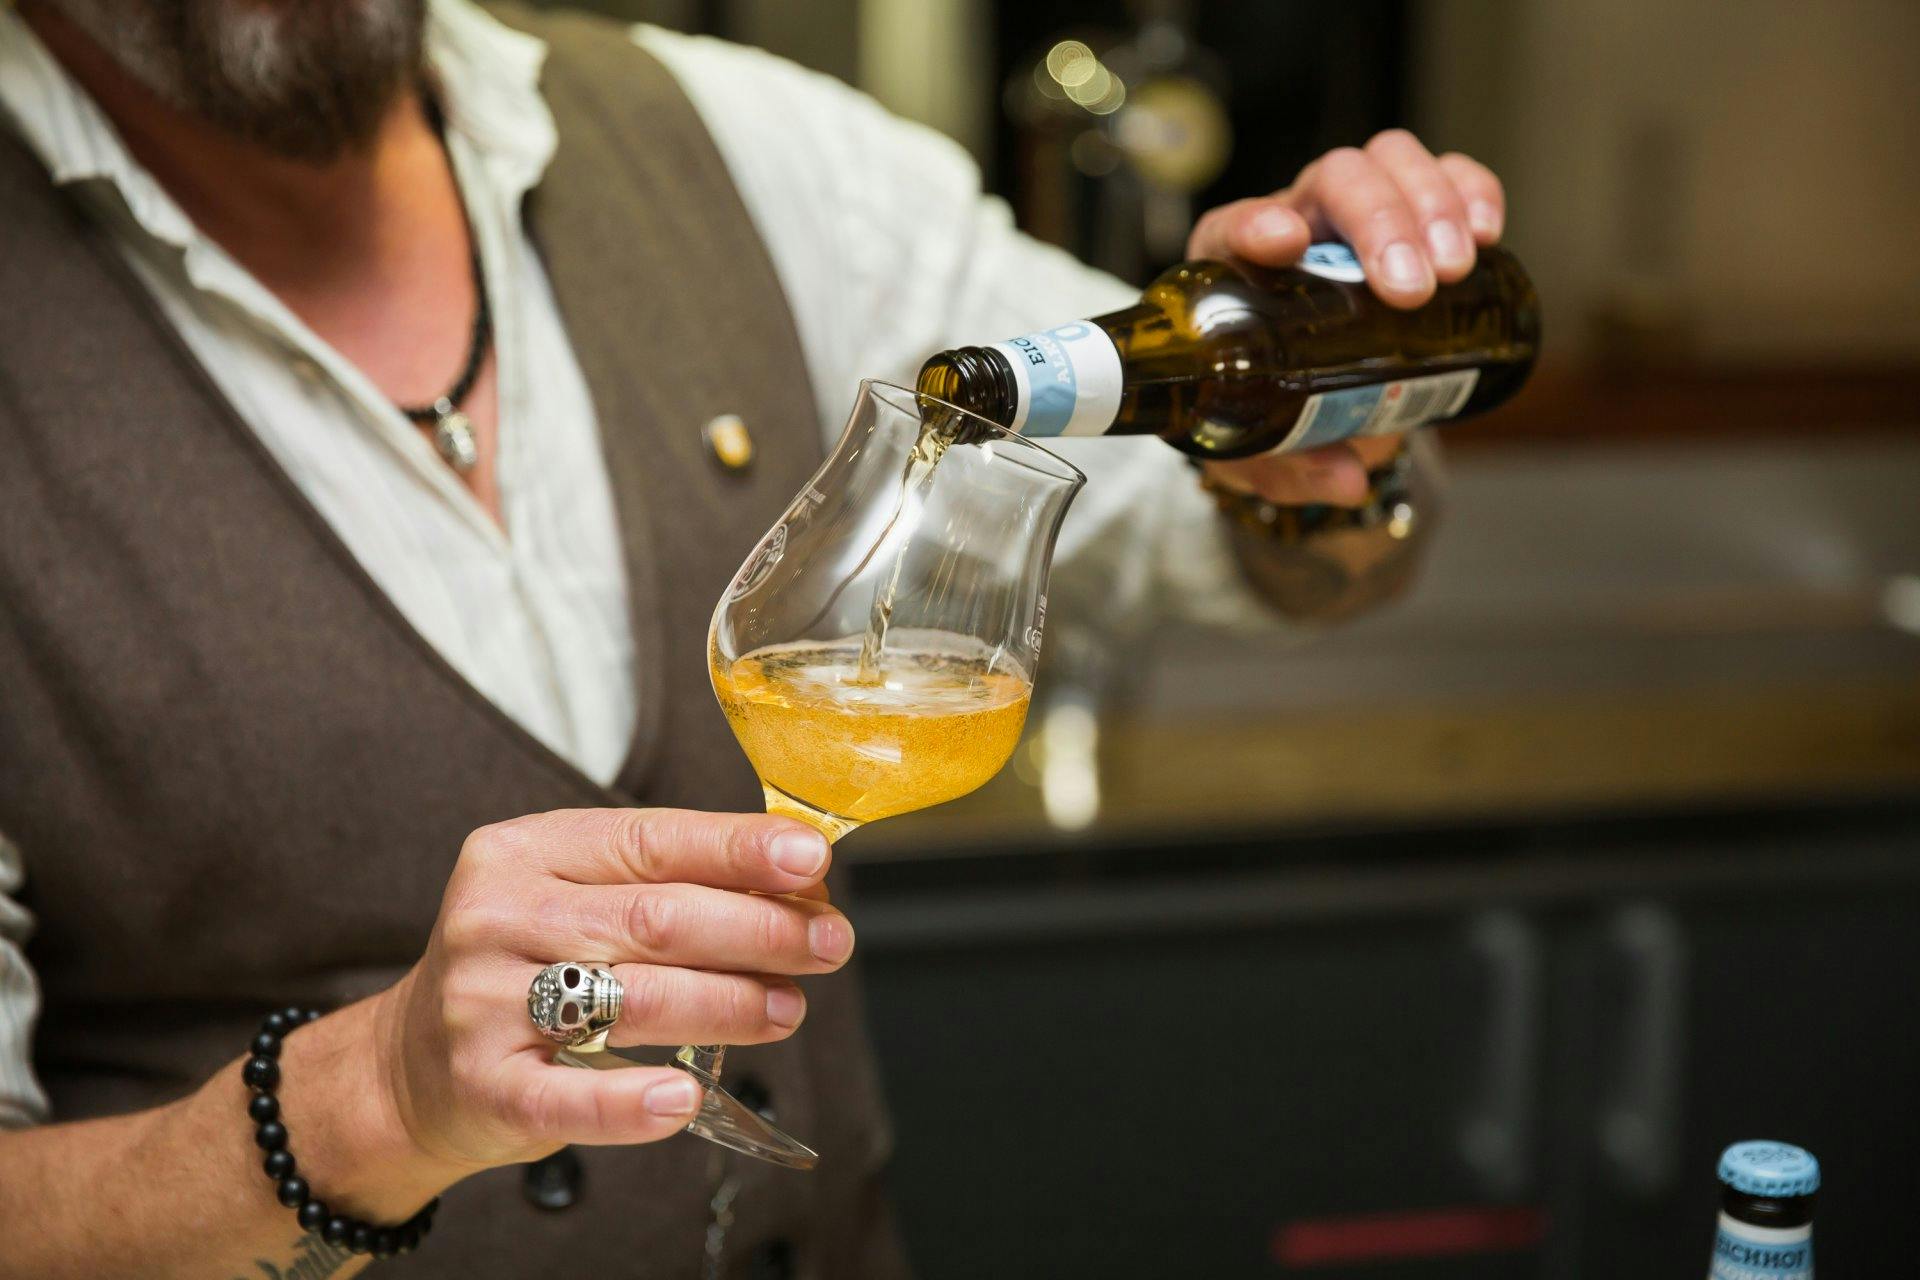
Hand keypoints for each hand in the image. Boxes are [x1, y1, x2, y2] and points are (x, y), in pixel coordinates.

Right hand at [377, 808, 845, 1172]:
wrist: (413, 1065)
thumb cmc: (528, 968)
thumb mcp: (578, 900)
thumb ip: (671, 885)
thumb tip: (799, 884)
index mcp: (527, 851)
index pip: (650, 840)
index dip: (739, 849)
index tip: (812, 859)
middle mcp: (497, 916)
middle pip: (655, 918)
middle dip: (759, 931)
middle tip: (829, 942)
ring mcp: (484, 1002)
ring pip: (632, 998)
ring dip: (728, 1005)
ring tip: (788, 1009)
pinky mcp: (482, 1085)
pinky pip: (569, 1096)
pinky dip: (634, 1103)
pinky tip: (686, 1098)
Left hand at [1186, 130, 1505, 505]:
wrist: (1303, 392)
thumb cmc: (1267, 407)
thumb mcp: (1260, 448)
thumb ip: (1291, 467)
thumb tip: (1347, 480)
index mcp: (1235, 269)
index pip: (1235, 225)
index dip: (1257, 224)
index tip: (1286, 244)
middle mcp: (1296, 222)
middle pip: (1335, 179)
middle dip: (1380, 223)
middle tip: (1410, 292)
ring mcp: (1355, 212)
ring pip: (1390, 161)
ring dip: (1431, 205)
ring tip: (1456, 272)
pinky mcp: (1413, 215)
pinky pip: (1447, 176)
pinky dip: (1472, 191)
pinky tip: (1487, 236)